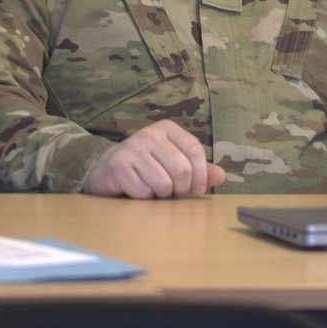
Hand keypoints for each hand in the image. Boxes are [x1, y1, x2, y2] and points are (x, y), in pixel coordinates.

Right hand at [83, 120, 226, 198]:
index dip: (201, 175)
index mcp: (167, 129)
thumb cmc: (146, 168)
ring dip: (161, 195)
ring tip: (152, 189)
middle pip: (181, 170)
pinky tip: (136, 190)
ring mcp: (132, 148)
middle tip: (170, 190)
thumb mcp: (174, 163)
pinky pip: (144, 192)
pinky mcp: (118, 167)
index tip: (197, 189)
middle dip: (180, 188)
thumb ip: (198, 170)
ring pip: (163, 183)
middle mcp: (149, 134)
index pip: (194, 150)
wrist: (105, 171)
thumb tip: (221, 176)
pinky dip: (144, 198)